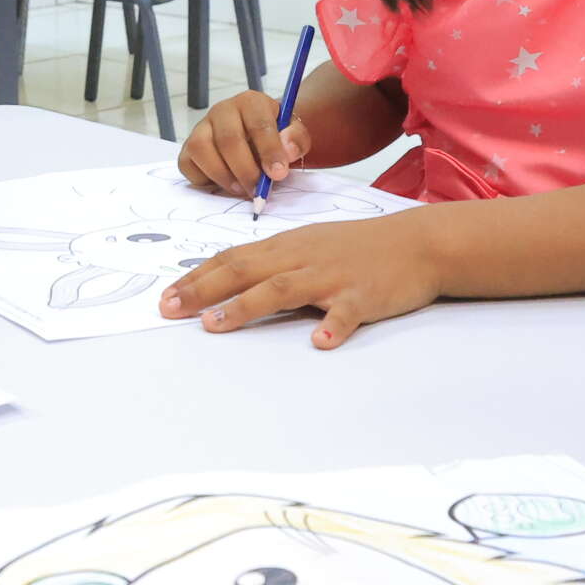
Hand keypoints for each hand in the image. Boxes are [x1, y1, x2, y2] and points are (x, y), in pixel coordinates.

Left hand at [159, 212, 442, 348]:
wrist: (418, 243)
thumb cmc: (358, 247)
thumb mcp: (309, 245)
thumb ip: (274, 261)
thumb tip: (231, 278)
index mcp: (287, 246)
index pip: (232, 259)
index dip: (197, 277)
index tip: (166, 296)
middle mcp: (302, 258)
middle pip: (245, 271)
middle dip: (202, 290)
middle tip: (169, 310)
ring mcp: (332, 276)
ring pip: (283, 289)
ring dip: (245, 307)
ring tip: (215, 324)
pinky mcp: (364, 296)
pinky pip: (347, 313)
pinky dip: (333, 326)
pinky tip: (320, 341)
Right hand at [178, 89, 307, 197]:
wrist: (258, 139)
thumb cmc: (276, 137)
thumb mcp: (294, 134)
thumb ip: (296, 139)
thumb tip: (287, 150)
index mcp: (251, 102)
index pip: (258, 123)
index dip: (269, 150)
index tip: (278, 174)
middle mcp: (222, 111)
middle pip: (228, 139)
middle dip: (245, 170)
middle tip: (257, 190)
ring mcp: (201, 128)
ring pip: (201, 149)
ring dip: (222, 175)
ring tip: (240, 189)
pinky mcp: (188, 148)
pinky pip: (186, 164)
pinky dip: (203, 179)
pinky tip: (222, 184)